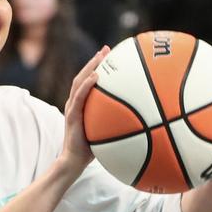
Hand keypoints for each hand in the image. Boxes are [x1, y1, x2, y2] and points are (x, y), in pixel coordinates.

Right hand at [60, 45, 111, 174]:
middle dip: (95, 61)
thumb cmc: (91, 150)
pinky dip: (87, 85)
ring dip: (90, 67)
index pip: (88, 82)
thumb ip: (115, 123)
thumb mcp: (105, 133)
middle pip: (83, 76)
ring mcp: (72, 108)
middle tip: (107, 49)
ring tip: (101, 56)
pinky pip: (79, 97)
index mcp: (81, 106)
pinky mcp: (72, 116)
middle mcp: (75, 103)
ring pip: (79, 82)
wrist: (74, 162)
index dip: (97, 67)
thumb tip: (140, 120)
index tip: (110, 56)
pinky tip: (96, 76)